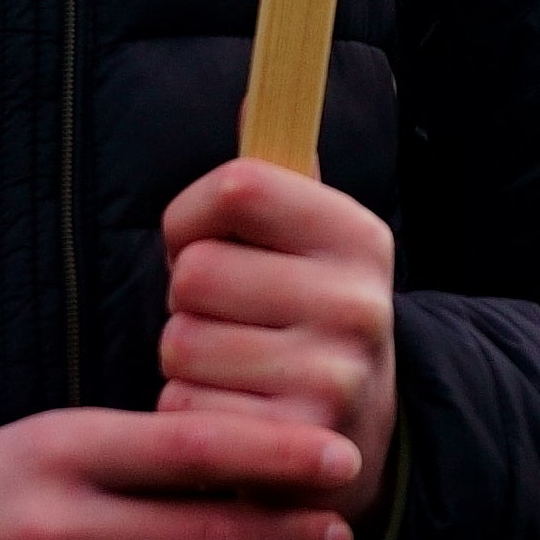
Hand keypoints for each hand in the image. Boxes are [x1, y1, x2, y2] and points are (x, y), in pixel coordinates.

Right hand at [0, 405, 358, 539]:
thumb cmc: (11, 486)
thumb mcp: (67, 444)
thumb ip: (153, 453)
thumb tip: (273, 464)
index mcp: (63, 451)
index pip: (196, 449)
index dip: (279, 457)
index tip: (342, 460)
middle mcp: (53, 527)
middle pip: (203, 537)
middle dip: (285, 539)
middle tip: (339, 533)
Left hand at [157, 160, 399, 524]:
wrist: (354, 440)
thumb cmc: (306, 323)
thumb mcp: (312, 248)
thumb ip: (278, 182)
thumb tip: (254, 95)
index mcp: (359, 237)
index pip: (236, 187)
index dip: (193, 216)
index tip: (206, 242)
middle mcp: (357, 302)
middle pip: (194, 273)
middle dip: (189, 302)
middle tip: (229, 322)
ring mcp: (331, 376)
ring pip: (180, 343)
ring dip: (186, 361)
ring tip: (234, 370)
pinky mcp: (290, 444)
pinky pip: (181, 406)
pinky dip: (189, 413)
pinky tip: (231, 415)